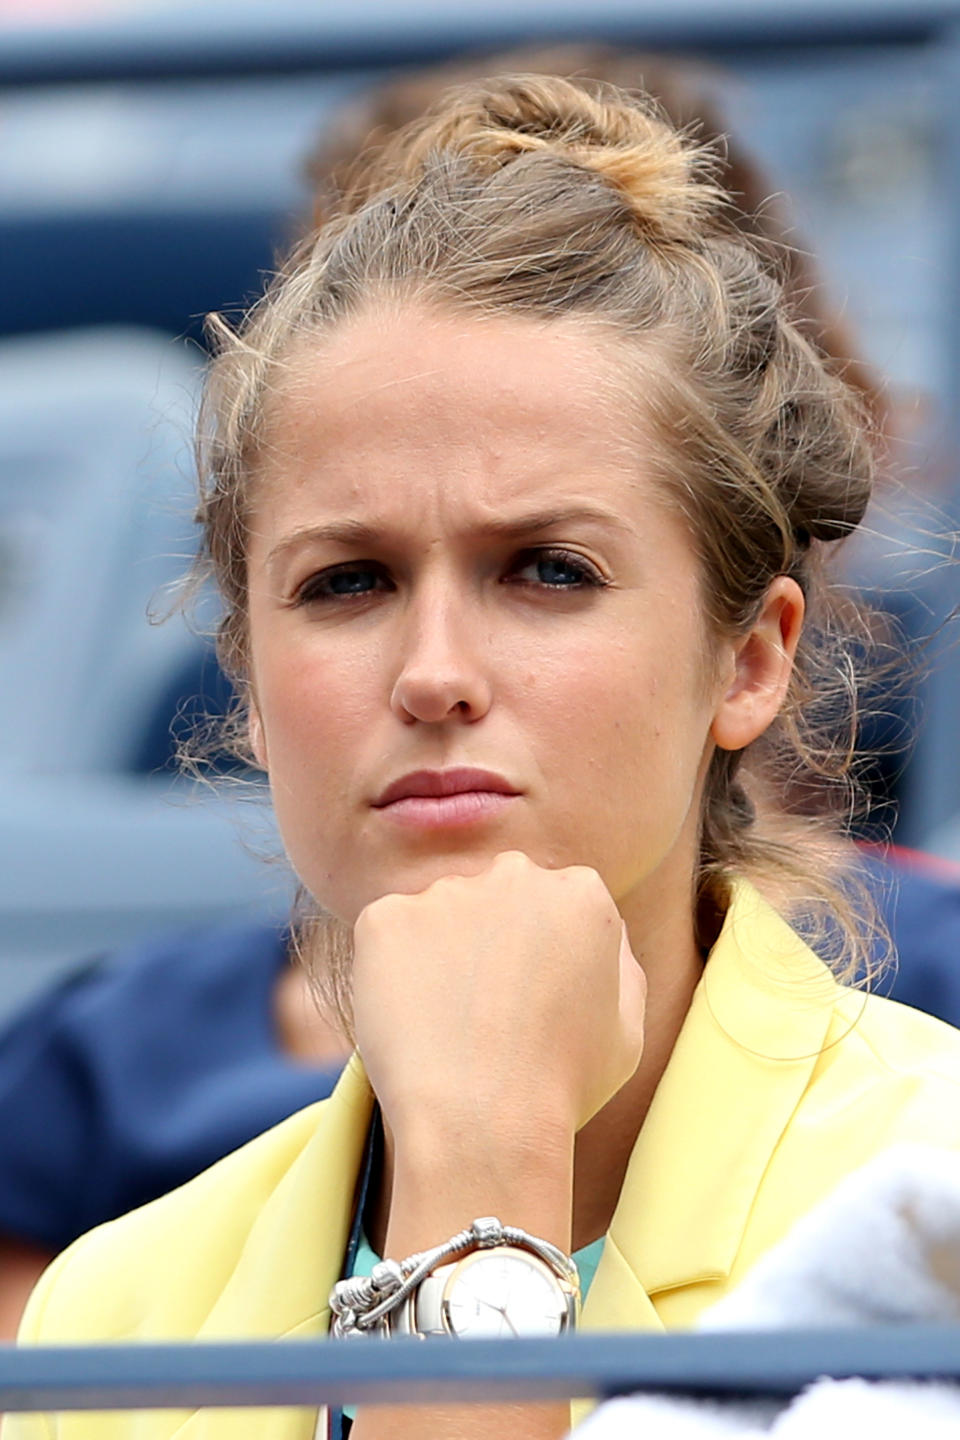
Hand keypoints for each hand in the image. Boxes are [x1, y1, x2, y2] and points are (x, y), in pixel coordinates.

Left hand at [352, 851, 645, 1149]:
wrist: (483, 1122)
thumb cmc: (563, 1087)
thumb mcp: (626, 1027)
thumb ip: (618, 963)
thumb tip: (601, 935)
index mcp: (582, 894)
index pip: (554, 903)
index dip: (537, 955)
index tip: (526, 1000)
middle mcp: (516, 875)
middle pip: (495, 896)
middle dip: (488, 939)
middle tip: (483, 1011)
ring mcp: (446, 892)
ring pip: (439, 916)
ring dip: (437, 955)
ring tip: (445, 1025)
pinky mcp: (386, 917)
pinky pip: (386, 936)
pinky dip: (389, 972)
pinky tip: (409, 1021)